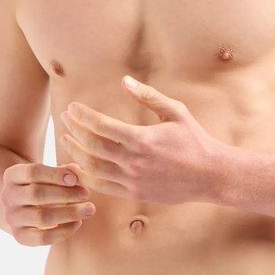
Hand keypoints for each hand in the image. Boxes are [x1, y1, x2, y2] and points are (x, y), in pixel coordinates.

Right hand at [0, 162, 95, 245]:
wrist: (23, 207)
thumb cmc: (42, 184)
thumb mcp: (49, 173)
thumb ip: (65, 171)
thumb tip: (77, 173)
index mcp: (12, 175)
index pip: (32, 172)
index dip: (56, 175)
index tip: (76, 179)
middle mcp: (7, 197)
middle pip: (36, 195)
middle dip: (65, 194)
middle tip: (86, 194)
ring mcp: (12, 218)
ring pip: (41, 218)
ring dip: (69, 213)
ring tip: (89, 209)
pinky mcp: (19, 237)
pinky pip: (42, 238)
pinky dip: (63, 231)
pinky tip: (78, 223)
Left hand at [57, 75, 225, 205]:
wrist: (210, 175)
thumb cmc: (194, 140)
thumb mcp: (176, 111)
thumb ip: (149, 96)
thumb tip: (125, 81)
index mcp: (143, 139)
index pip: (102, 125)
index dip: (83, 115)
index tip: (72, 107)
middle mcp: (134, 161)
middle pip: (92, 146)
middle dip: (74, 130)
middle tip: (64, 119)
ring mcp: (132, 180)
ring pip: (93, 168)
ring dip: (75, 153)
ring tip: (65, 140)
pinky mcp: (134, 193)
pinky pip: (102, 186)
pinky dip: (85, 176)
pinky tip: (76, 166)